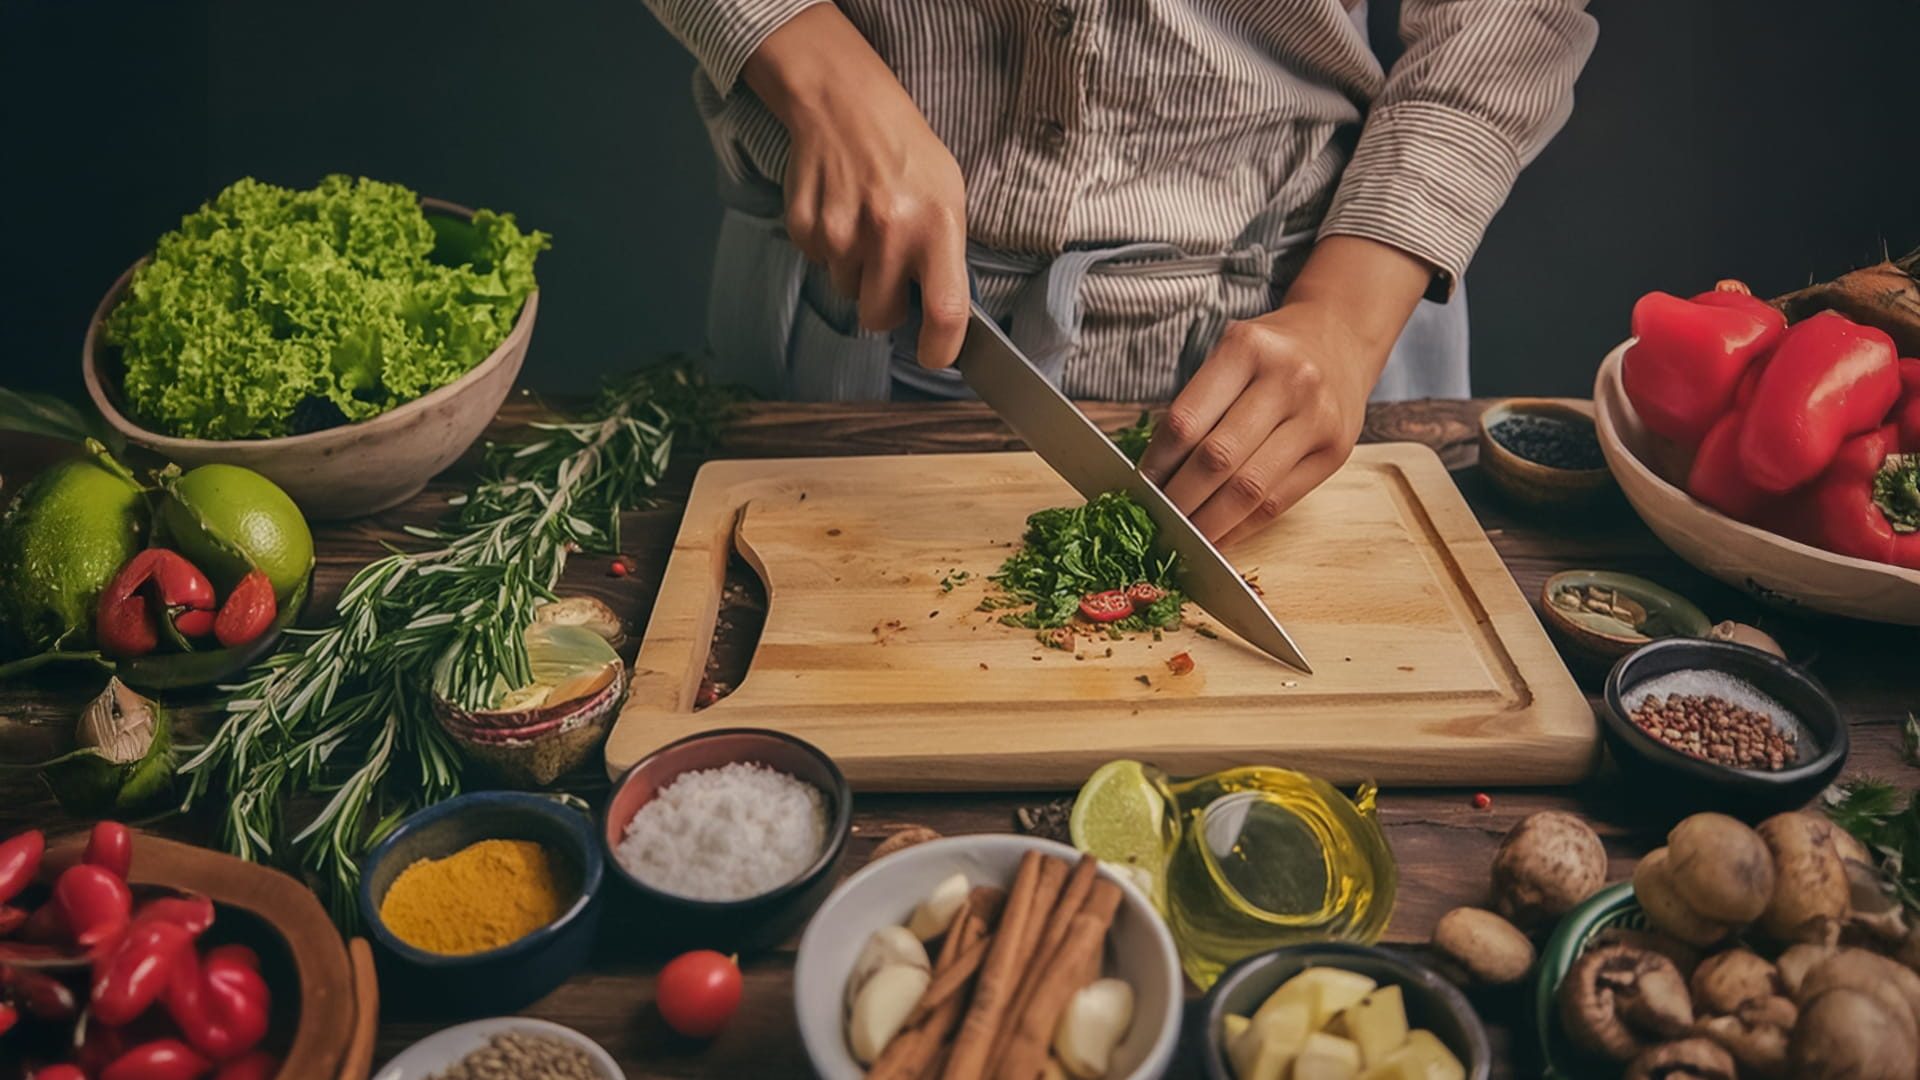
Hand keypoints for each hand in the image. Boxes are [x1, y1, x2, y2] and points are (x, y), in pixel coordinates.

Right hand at [744, 7, 969, 367]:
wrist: (846, 105)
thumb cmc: (907, 154)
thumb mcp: (949, 195)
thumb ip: (947, 256)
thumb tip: (945, 317)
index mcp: (937, 226)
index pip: (945, 312)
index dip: (940, 350)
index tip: (934, 356)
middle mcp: (889, 232)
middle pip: (879, 317)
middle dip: (884, 308)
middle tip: (889, 274)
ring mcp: (841, 231)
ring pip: (846, 291)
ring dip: (855, 271)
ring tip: (864, 224)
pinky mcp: (805, 226)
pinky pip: (818, 265)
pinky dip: (828, 249)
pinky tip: (839, 212)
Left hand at [1137, 236, 1431, 545]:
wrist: (1341, 337)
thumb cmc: (1270, 353)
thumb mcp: (1230, 355)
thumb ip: (1198, 406)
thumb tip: (1154, 477)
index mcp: (1246, 348)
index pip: (1186, 421)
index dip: (1156, 464)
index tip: (1138, 490)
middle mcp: (1287, 380)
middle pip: (1217, 459)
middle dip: (1179, 501)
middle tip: (1154, 522)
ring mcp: (1316, 417)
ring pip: (1249, 489)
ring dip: (1208, 523)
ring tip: (1182, 539)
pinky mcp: (1335, 452)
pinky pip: (1278, 503)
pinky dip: (1241, 528)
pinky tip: (1218, 537)